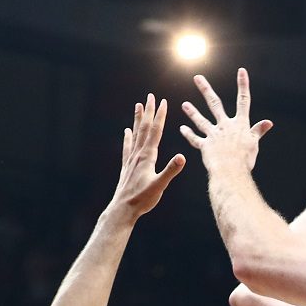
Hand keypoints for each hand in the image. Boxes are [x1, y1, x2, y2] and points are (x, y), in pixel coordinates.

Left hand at [113, 94, 185, 221]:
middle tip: (150, 96)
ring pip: (135, 134)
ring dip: (138, 119)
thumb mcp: (160, 185)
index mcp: (148, 156)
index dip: (159, 116)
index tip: (162, 101)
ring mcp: (131, 159)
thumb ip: (171, 170)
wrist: (123, 209)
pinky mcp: (127, 166)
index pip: (155, 131)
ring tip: (138, 106)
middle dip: (148, 111)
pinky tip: (126, 131)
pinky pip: (127, 147)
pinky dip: (128, 137)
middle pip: (144, 128)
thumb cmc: (142, 199)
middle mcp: (138, 154)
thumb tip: (182, 156)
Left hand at [179, 69, 273, 171]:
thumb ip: (258, 131)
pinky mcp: (205, 146)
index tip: (241, 71)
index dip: (243, 85)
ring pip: (201, 120)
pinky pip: (195, 139)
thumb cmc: (245, 159)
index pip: (244, 101)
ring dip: (192, 112)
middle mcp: (225, 126)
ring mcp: (213, 135)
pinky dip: (188, 134)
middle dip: (206, 89)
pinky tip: (182, 128)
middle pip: (215, 104)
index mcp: (240, 124)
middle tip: (197, 78)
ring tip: (184, 105)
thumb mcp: (254, 144)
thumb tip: (269, 122)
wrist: (231, 172)